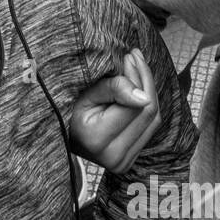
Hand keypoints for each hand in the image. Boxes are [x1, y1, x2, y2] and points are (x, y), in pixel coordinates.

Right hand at [68, 48, 160, 173]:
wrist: (65, 142)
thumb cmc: (70, 115)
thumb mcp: (85, 97)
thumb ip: (112, 90)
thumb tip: (143, 96)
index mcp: (97, 139)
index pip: (133, 105)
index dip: (136, 78)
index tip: (130, 56)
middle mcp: (114, 156)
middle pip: (148, 112)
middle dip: (146, 80)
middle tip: (136, 57)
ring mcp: (124, 162)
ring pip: (154, 120)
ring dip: (150, 91)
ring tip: (139, 69)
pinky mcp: (130, 161)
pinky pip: (150, 128)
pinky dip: (148, 106)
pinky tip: (140, 89)